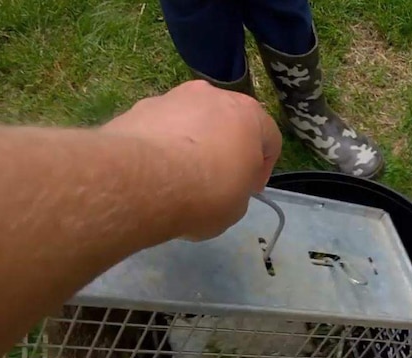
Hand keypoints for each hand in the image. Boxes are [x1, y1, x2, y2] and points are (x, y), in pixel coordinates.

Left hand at [102, 80, 281, 239]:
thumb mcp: (238, 206)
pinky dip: (161, 144)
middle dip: (225, 148)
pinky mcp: (142, 106)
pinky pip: (161, 127)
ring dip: (191, 143)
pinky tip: (153, 171)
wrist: (145, 182)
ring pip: (192, 120)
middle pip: (228, 122)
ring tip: (178, 177)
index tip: (248, 189)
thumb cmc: (207, 193)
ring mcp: (175, 97)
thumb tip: (225, 184)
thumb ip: (238, 187)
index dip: (262, 169)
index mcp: (250, 115)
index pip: (270, 139)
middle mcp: (215, 96)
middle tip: (216, 180)